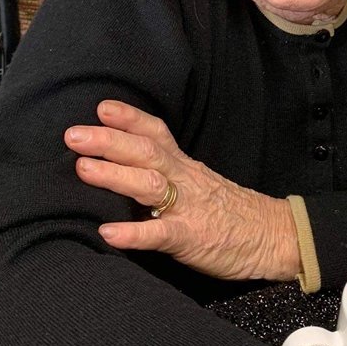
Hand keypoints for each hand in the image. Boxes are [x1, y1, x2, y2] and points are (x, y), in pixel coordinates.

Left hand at [64, 100, 299, 281]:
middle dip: (109, 140)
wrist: (272, 237)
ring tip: (82, 169)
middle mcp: (184, 179)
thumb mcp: (199, 183)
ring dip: (115, 175)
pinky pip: (160, 233)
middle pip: (146, 152)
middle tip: (73, 134)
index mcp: (185, 166)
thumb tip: (124, 166)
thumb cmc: (230, 212)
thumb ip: (167, 173)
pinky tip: (107, 232)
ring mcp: (188, 207)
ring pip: (150, 185)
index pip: (157, 133)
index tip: (101, 107)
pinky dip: (133, 232)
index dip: (130, 118)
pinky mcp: (191, 238)